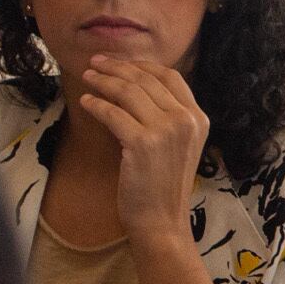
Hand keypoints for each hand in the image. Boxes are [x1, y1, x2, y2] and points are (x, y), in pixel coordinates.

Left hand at [79, 58, 208, 249]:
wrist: (162, 221)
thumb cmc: (163, 186)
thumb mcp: (177, 145)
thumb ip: (168, 117)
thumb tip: (134, 86)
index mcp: (198, 118)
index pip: (170, 76)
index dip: (142, 65)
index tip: (120, 62)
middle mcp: (186, 120)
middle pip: (146, 79)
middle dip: (117, 67)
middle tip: (95, 63)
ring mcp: (166, 130)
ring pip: (128, 91)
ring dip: (103, 81)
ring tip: (87, 78)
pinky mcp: (143, 143)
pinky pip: (113, 113)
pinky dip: (96, 104)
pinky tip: (86, 102)